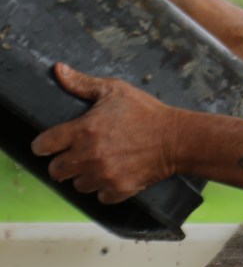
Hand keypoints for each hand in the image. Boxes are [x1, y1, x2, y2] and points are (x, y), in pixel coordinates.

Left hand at [31, 63, 178, 203]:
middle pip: (56, 171)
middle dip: (63, 163)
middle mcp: (88, 156)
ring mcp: (103, 175)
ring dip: (84, 176)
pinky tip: (114, 175)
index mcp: (83, 131)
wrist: (176, 139)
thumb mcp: (115, 91)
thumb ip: (82, 83)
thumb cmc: (147, 113)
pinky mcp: (119, 189)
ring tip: (98, 165)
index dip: (44, 144)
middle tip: (76, 156)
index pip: (43, 145)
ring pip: (78, 185)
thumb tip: (58, 70)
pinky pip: (100, 197)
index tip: (52, 144)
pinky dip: (105, 189)